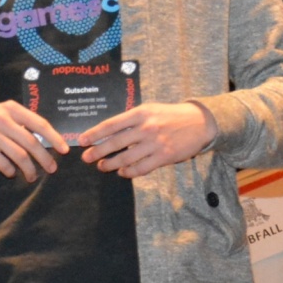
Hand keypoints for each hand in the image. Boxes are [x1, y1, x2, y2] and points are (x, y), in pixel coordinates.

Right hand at [0, 101, 70, 177]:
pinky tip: (12, 173)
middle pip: (31, 142)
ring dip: (29, 169)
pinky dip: (10, 171)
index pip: (39, 123)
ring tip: (32, 176)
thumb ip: (22, 123)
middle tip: (52, 168)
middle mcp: (2, 119)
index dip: (54, 138)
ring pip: (19, 155)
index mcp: (12, 109)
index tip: (64, 150)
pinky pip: (3, 163)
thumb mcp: (3, 114)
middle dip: (44, 158)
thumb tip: (47, 141)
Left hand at [82, 101, 214, 178]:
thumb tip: (109, 131)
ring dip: (111, 164)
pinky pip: (141, 168)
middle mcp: (146, 128)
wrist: (199, 122)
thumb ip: (132, 119)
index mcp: (140, 113)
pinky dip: (129, 172)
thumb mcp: (150, 110)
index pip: (111, 124)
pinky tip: (122, 172)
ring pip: (126, 158)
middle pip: (115, 142)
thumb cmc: (171, 115)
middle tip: (86, 158)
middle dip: (97, 151)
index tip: (83, 140)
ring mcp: (155, 143)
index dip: (95, 133)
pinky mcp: (164, 156)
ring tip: (102, 166)